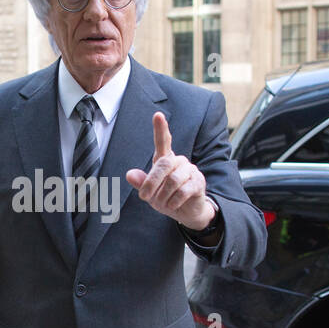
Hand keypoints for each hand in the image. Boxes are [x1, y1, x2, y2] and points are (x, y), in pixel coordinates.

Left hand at [125, 112, 215, 230]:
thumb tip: (129, 174)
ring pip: (173, 180)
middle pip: (163, 164)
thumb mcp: (150, 193)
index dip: (160, 129)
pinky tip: (172, 205)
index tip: (158, 115)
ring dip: (163, 196)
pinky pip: (183, 191)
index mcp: (165, 159)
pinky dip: (173, 201)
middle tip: (144, 197)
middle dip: (151, 182)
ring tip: (162, 204)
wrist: (187, 212)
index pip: (163, 141)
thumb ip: (141, 183)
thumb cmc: (167, 198)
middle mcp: (179, 161)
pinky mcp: (199, 182)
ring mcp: (190, 170)